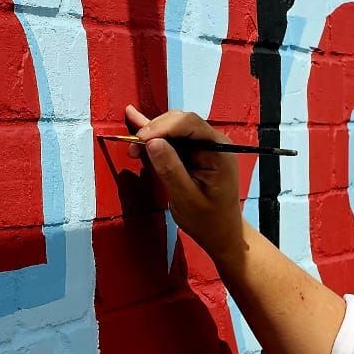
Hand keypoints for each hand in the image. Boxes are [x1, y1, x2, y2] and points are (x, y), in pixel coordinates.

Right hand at [124, 105, 244, 268]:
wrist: (220, 233)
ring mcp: (203, 147)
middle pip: (180, 122)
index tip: (141, 139)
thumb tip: (151, 142)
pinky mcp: (193, 154)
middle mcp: (213, 143)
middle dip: (155, 130)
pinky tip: (136, 121)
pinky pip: (173, 140)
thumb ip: (170, 169)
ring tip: (134, 147)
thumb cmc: (208, 220)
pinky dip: (155, 136)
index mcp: (219, 151)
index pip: (190, 124)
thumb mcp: (186, 198)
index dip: (163, 127)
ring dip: (152, 135)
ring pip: (174, 129)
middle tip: (134, 147)